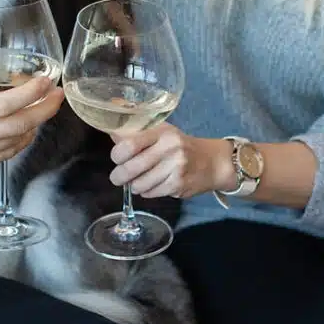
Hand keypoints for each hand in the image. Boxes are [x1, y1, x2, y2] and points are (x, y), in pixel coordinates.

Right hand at [0, 40, 64, 233]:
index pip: (4, 105)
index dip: (31, 93)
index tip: (46, 79)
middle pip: (20, 125)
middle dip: (45, 109)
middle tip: (59, 92)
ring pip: (18, 141)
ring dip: (37, 124)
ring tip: (47, 106)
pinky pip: (7, 154)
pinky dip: (22, 139)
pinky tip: (26, 127)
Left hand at [108, 124, 231, 198]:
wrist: (213, 162)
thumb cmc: (181, 145)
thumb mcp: (162, 131)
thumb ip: (136, 131)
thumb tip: (111, 130)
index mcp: (162, 132)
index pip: (130, 144)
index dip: (117, 154)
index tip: (116, 158)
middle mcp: (169, 148)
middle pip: (131, 167)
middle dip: (119, 176)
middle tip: (117, 177)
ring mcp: (175, 168)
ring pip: (139, 184)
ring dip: (134, 185)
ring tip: (137, 181)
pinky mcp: (178, 185)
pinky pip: (151, 193)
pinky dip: (146, 192)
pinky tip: (152, 185)